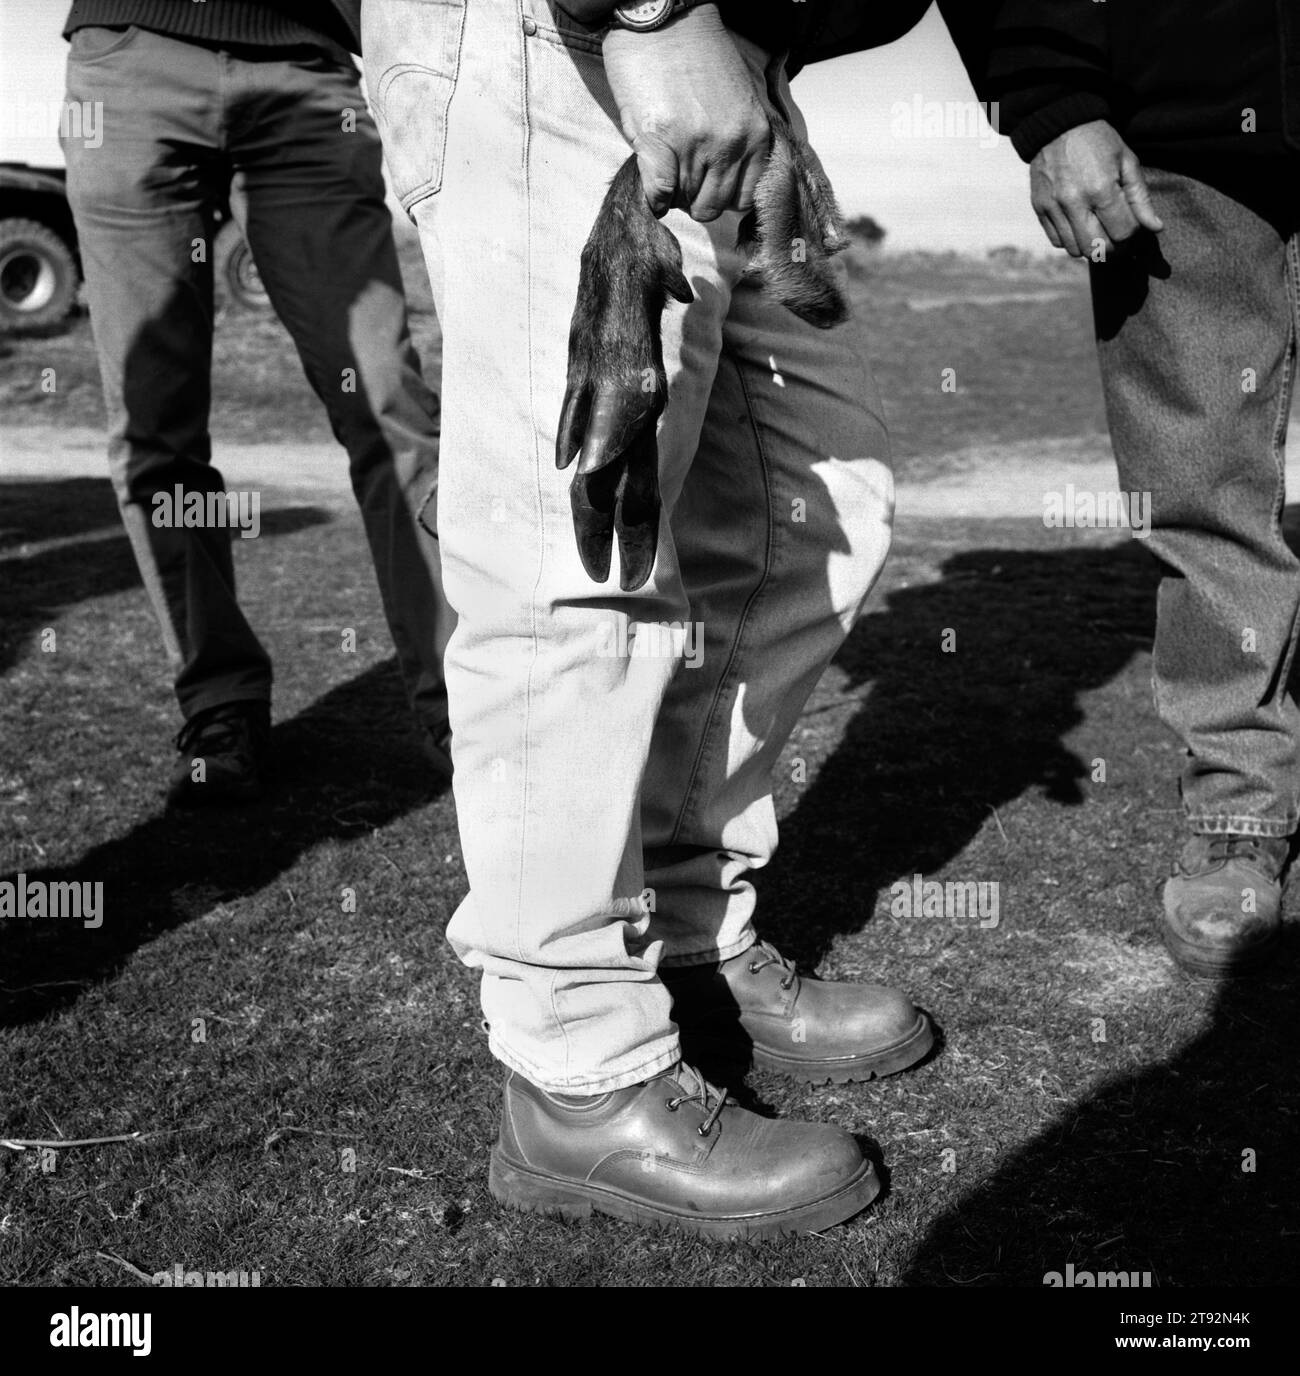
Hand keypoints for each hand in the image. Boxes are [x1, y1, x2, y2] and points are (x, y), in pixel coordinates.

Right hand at [603, 4, 769, 220]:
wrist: (664, 17)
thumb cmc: (698, 53)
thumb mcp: (736, 100)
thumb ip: (737, 143)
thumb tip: (722, 180)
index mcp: (754, 134)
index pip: (744, 198)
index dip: (722, 196)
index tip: (707, 184)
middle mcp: (730, 144)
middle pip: (713, 206)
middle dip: (695, 198)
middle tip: (682, 177)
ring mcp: (695, 145)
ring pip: (685, 203)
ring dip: (673, 194)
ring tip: (667, 169)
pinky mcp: (660, 142)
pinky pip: (659, 195)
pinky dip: (654, 198)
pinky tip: (652, 186)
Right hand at [1030, 120, 1163, 257]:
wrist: (1058, 125)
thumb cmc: (1098, 141)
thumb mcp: (1126, 162)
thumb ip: (1140, 198)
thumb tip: (1156, 228)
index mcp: (1101, 189)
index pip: (1123, 232)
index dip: (1132, 234)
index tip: (1133, 226)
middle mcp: (1075, 203)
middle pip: (1098, 248)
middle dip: (1113, 248)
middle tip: (1118, 237)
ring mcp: (1054, 208)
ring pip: (1075, 250)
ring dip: (1091, 246)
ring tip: (1098, 231)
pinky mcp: (1040, 209)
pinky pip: (1057, 241)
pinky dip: (1071, 239)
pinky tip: (1079, 225)